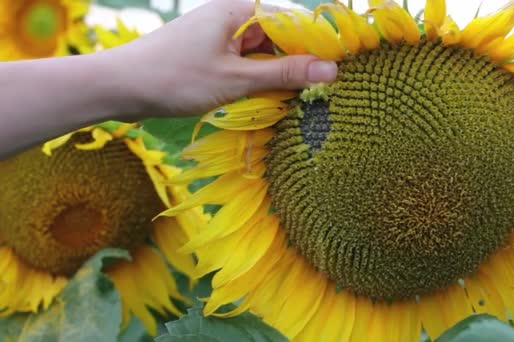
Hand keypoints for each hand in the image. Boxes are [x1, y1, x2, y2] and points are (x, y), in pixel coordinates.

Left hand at [107, 0, 337, 117]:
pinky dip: (255, 81)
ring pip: (261, 54)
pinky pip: (243, 64)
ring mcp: (218, 37)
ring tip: (291, 102)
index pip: (291, 21)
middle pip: (278, 38)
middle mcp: (230, 18)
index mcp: (237, 11)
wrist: (118, 87)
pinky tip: (263, 101)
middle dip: (295, 65)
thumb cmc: (175, 78)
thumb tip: (331, 70)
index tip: (338, 71)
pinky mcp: (209, 55)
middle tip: (316, 94)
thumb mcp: (235, 79)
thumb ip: (284, 74)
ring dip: (275, 77)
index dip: (316, 45)